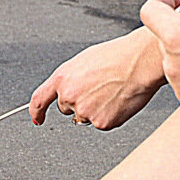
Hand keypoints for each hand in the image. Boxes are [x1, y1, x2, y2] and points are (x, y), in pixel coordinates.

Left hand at [30, 27, 165, 128]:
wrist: (142, 61)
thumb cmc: (119, 56)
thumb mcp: (84, 61)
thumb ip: (70, 79)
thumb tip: (66, 91)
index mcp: (62, 78)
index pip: (39, 100)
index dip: (36, 112)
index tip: (37, 118)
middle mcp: (69, 96)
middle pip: (66, 109)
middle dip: (79, 102)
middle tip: (99, 89)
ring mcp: (84, 111)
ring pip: (84, 117)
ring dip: (94, 109)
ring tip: (111, 91)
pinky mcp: (100, 122)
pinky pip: (101, 123)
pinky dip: (110, 115)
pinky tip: (118, 100)